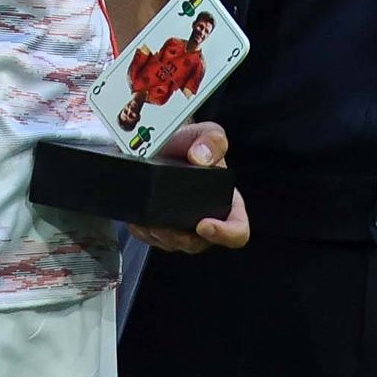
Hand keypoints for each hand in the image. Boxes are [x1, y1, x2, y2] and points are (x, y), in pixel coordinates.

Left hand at [138, 120, 251, 254]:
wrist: (161, 142)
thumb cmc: (189, 143)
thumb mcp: (208, 133)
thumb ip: (213, 140)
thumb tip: (201, 157)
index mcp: (228, 204)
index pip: (237, 231)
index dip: (225, 233)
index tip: (205, 224)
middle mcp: (207, 220)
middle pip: (197, 243)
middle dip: (179, 237)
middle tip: (164, 225)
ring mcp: (183, 228)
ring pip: (171, 243)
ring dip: (158, 235)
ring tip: (148, 220)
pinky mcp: (160, 228)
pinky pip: (151, 239)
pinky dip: (143, 232)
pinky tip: (139, 220)